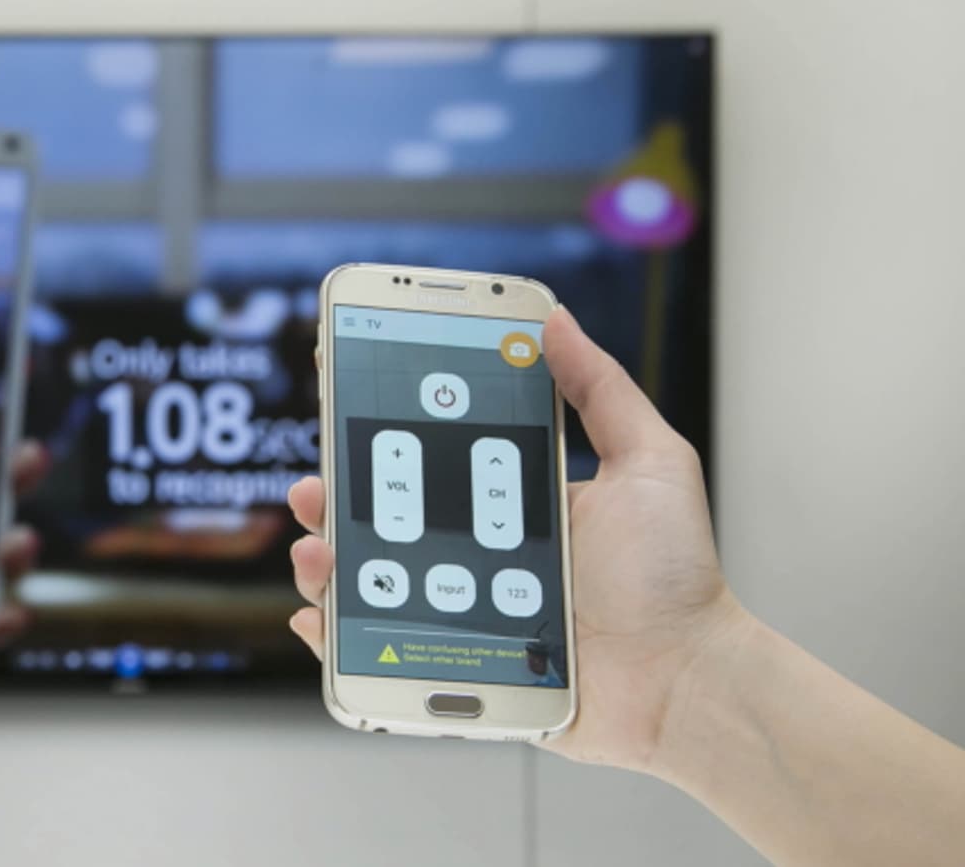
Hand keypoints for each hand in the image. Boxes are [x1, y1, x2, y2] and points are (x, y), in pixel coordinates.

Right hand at [286, 307, 749, 770]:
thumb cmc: (675, 579)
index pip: (432, 457)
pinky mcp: (454, 665)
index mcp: (511, 503)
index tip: (346, 395)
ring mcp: (460, 610)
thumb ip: (601, 391)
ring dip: (327, 560)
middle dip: (335, 495)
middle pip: (386, 517)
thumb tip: (554, 319)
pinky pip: (378, 653)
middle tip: (316, 483)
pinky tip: (319, 617)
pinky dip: (336, 638)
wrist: (685, 682)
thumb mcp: (650, 463)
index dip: (383, 430)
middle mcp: (477, 553)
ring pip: (369, 580)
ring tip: (318, 549)